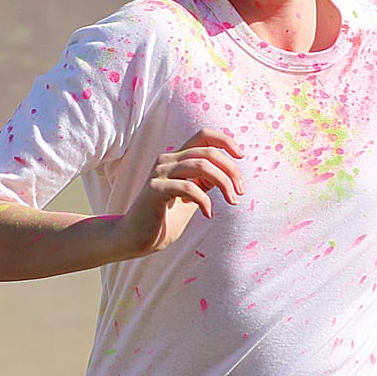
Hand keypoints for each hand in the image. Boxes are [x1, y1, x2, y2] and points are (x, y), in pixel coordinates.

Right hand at [116, 129, 243, 257]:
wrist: (135, 239)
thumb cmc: (163, 220)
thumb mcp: (190, 198)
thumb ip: (204, 183)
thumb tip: (228, 173)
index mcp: (176, 159)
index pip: (203, 135)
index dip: (225, 141)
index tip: (241, 157)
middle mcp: (167, 161)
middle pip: (208, 152)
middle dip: (231, 170)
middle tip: (240, 192)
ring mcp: (160, 174)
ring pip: (201, 165)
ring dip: (223, 183)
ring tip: (232, 201)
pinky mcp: (155, 190)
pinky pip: (188, 187)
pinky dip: (204, 200)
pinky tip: (208, 214)